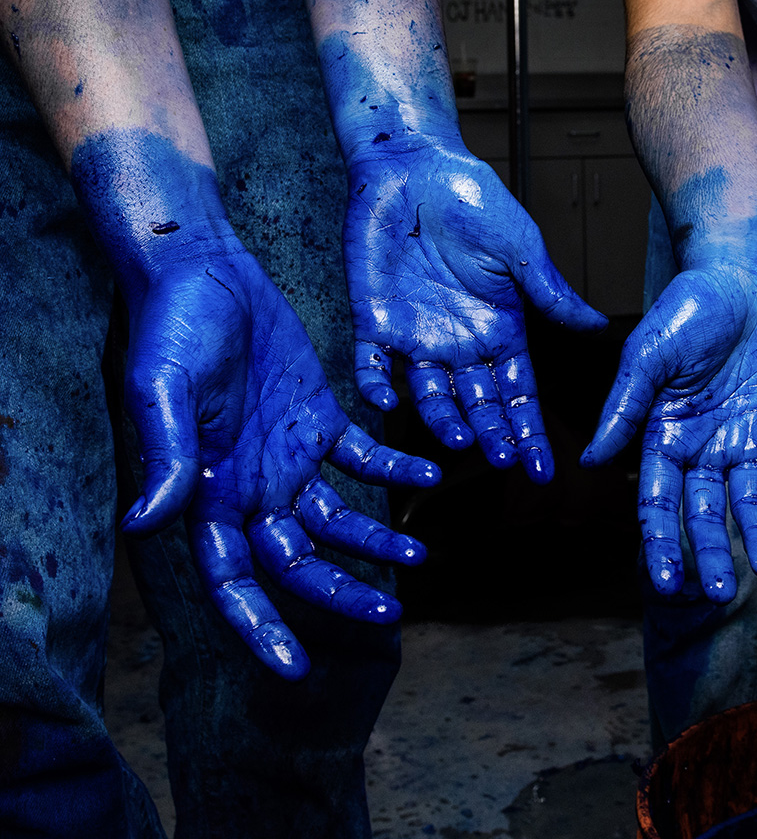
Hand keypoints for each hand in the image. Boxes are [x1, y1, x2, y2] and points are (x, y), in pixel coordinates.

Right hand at [119, 239, 438, 679]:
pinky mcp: (319, 415)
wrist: (206, 271)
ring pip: (337, 517)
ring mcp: (289, 452)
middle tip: (390, 616)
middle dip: (340, 592)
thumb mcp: (164, 389)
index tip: (295, 668)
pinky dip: (393, 467)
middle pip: (298, 560)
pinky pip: (363, 454)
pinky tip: (427, 473)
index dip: (258, 626)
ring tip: (420, 556)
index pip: (232, 577)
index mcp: (209, 489)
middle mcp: (252, 483)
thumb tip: (147, 526)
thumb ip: (168, 455)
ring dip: (376, 540)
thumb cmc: (175, 328)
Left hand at [345, 140, 606, 481]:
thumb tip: (598, 328)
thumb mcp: (521, 249)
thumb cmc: (473, 201)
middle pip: (478, 403)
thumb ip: (550, 294)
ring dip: (443, 421)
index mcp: (498, 328)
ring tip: (460, 440)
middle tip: (503, 460)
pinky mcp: (375, 320)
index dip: (529, 430)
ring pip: (429, 395)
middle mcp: (459, 342)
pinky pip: (372, 364)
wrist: (414, 167)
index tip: (543, 470)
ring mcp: (416, 335)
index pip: (518, 391)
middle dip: (492, 434)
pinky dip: (376, 384)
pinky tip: (386, 401)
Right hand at [582, 263, 756, 601]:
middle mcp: (704, 447)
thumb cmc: (687, 309)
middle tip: (719, 592)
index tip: (666, 581)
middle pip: (705, 512)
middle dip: (710, 552)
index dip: (661, 540)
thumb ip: (624, 409)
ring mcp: (746, 440)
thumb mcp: (647, 357)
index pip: (659, 499)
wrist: (744, 275)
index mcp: (664, 435)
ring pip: (749, 501)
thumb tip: (589, 461)